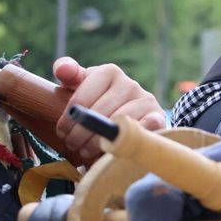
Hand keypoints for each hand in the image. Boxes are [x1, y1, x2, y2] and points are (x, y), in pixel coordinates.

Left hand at [51, 57, 166, 161]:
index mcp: (109, 72)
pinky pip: (144, 128)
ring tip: (86, 150)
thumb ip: (69, 73)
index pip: (83, 96)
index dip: (69, 118)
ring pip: (118, 123)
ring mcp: (146, 99)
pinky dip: (130, 139)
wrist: (134, 112)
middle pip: (99, 112)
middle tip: (72, 144)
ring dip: (99, 141)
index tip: (62, 131)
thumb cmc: (100, 98)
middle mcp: (129, 83)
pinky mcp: (158, 116)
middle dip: (81, 132)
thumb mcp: (83, 84)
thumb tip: (61, 70)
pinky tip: (115, 148)